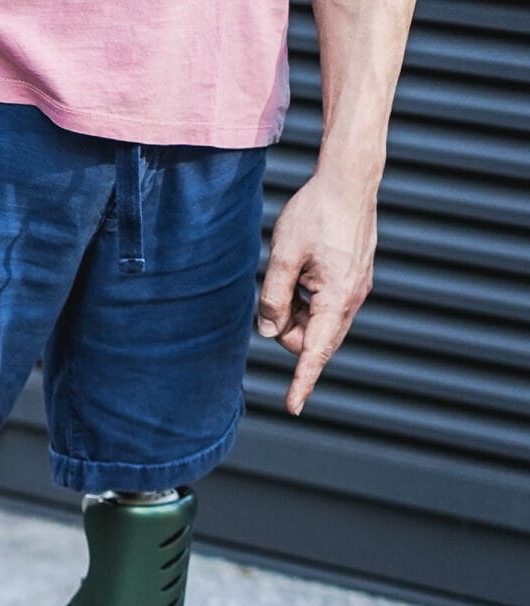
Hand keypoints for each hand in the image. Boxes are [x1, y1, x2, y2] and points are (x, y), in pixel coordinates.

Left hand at [258, 166, 380, 414]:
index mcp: (338, 296)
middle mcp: (353, 297)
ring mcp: (356, 288)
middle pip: (313, 340)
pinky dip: (306, 300)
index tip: (293, 406)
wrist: (349, 180)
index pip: (316, 351)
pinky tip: (299, 272)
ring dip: (296, 313)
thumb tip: (269, 331)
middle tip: (274, 296)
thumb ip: (273, 299)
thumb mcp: (282, 257)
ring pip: (317, 323)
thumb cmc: (316, 213)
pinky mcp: (353, 278)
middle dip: (289, 331)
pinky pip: (324, 306)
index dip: (302, 380)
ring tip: (289, 274)